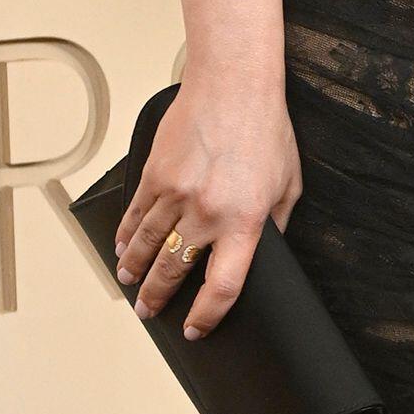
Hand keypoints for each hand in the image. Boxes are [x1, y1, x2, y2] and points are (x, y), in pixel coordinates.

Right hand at [111, 83, 301, 340]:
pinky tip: (123, 247)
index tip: (195, 329)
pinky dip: (126, 235)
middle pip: (174, 271)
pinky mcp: (155, 172)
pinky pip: (135, 213)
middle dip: (158, 298)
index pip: (222, 286)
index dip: (206, 316)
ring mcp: (175, 192)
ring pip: (147, 245)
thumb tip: (263, 253)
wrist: (234, 85)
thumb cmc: (266, 131)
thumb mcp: (289, 185)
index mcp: (244, 222)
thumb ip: (276, 225)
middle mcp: (206, 212)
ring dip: (136, 270)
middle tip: (150, 311)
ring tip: (131, 284)